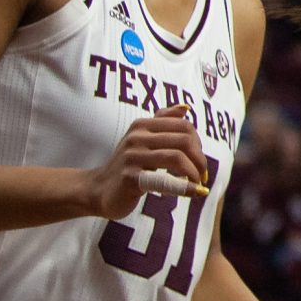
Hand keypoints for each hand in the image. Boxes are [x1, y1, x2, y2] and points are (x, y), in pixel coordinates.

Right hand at [82, 105, 209, 216]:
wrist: (97, 190)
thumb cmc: (127, 165)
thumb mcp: (142, 139)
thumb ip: (162, 122)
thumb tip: (184, 107)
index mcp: (142, 125)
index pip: (184, 126)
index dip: (199, 144)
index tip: (200, 161)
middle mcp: (136, 137)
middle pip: (184, 141)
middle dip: (199, 159)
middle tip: (202, 175)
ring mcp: (132, 157)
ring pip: (176, 158)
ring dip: (194, 173)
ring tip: (198, 184)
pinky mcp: (130, 178)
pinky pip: (163, 180)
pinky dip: (183, 187)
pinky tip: (194, 192)